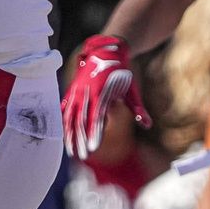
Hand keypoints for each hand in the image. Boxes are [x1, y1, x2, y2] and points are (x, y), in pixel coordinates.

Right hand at [62, 35, 151, 159]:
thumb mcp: (131, 89)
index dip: (94, 133)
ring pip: (70, 116)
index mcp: (101, 92)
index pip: (96, 117)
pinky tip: (62, 134)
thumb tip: (147, 125)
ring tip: (70, 151)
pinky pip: (65, 108)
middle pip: (81, 120)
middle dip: (80, 139)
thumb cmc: (120, 72)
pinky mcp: (72, 90)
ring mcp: (77, 91)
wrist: (105, 51)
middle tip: (81, 157)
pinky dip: (63, 121)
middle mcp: (86, 92)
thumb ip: (137, 108)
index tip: (93, 148)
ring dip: (69, 134)